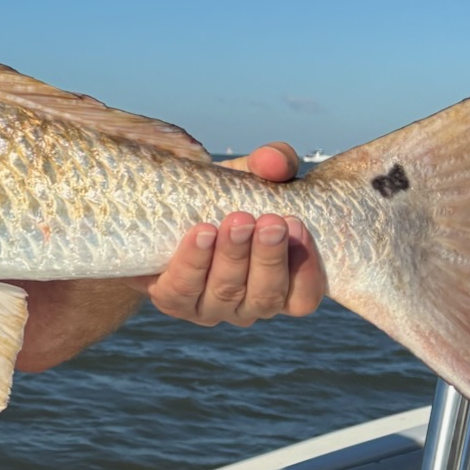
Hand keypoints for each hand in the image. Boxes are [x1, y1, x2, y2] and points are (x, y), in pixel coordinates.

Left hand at [131, 142, 325, 326]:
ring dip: (234, 256)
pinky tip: (202, 233)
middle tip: (271, 221)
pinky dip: (194, 261)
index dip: (306, 270)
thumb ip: (274, 163)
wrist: (163, 210)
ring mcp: (211, 308)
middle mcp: (249, 304)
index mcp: (279, 285)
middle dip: (269, 257)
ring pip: (226, 292)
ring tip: (237, 220)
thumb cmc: (223, 198)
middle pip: (266, 296)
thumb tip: (274, 162)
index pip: (303, 297)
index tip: (298, 225)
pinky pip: (183, 289)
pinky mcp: (173, 301)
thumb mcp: (253, 176)